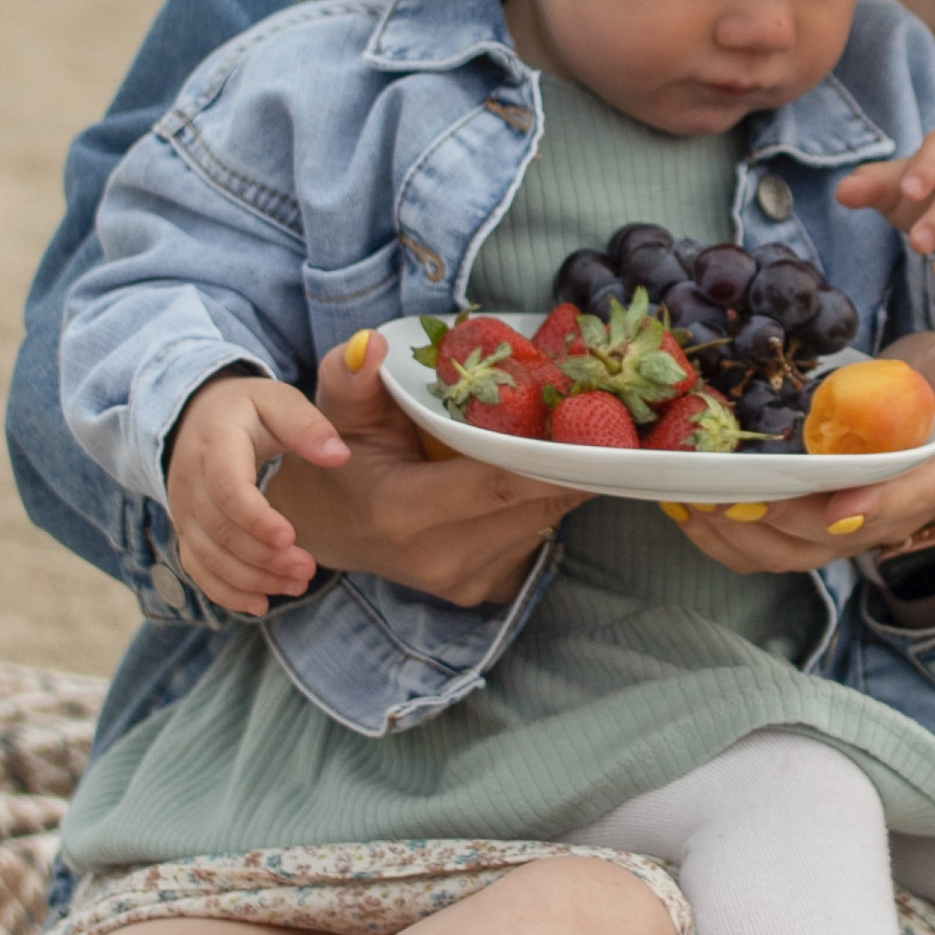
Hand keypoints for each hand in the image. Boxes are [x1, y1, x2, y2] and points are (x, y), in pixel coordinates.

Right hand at [165, 372, 353, 615]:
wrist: (197, 416)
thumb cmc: (248, 411)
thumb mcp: (277, 401)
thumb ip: (307, 424)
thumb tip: (338, 455)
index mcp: (214, 443)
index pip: (227, 488)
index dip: (255, 518)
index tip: (291, 536)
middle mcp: (189, 480)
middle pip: (220, 530)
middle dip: (263, 557)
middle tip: (308, 569)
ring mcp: (183, 510)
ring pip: (208, 557)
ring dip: (251, 579)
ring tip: (297, 585)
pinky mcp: (186, 531)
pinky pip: (197, 569)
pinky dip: (226, 592)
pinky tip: (261, 604)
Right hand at [262, 331, 585, 608]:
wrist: (330, 525)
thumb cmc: (342, 459)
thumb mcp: (339, 410)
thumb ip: (351, 376)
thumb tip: (372, 345)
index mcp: (404, 513)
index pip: (497, 484)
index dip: (551, 457)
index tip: (596, 426)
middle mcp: (439, 557)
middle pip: (533, 504)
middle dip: (571, 462)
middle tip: (605, 418)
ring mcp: (464, 582)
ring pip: (543, 523)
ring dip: (562, 482)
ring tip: (573, 438)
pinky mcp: (482, 590)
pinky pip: (535, 540)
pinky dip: (544, 505)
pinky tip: (540, 473)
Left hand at [662, 335, 934, 581]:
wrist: (928, 427)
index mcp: (929, 476)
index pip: (906, 501)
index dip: (872, 509)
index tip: (838, 508)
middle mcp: (880, 517)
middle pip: (830, 538)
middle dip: (778, 520)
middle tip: (728, 491)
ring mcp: (838, 532)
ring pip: (787, 554)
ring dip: (737, 534)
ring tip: (693, 497)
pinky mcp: (805, 531)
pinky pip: (761, 551)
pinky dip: (720, 539)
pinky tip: (685, 506)